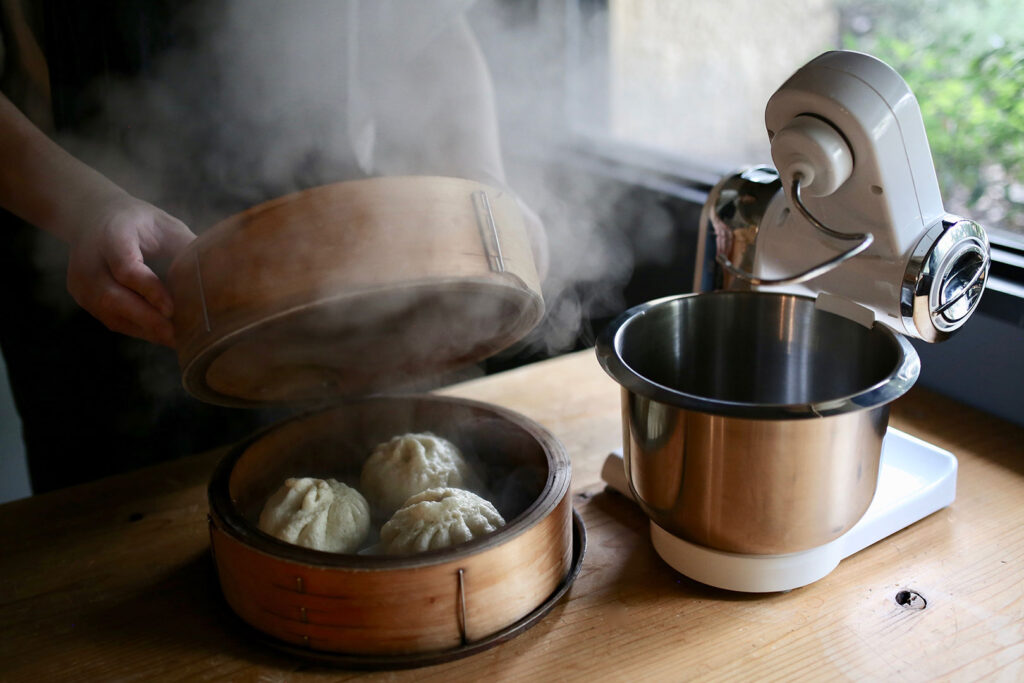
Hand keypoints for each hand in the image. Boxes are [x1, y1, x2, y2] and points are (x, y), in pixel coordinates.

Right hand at [66, 193, 194, 346]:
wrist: (92, 216)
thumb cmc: (138, 222)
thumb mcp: (163, 226)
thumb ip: (186, 248)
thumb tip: (220, 275)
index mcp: (112, 235)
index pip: (126, 268)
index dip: (150, 290)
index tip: (173, 309)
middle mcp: (88, 259)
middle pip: (112, 296)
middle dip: (147, 319)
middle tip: (179, 336)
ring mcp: (80, 281)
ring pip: (110, 313)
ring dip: (144, 329)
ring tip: (177, 340)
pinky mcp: (81, 297)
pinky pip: (110, 319)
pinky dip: (138, 328)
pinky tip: (162, 334)